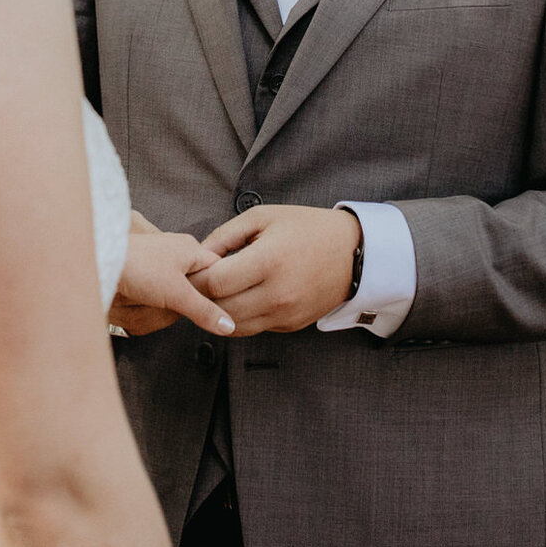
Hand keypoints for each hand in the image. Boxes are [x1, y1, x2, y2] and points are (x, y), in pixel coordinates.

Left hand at [111, 228, 234, 336]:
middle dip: (190, 298)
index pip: (220, 270)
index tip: (220, 309)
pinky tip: (147, 298)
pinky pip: (159, 288)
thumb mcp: (176, 293)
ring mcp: (160, 258)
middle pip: (199, 282)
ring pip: (178, 288)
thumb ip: (204, 310)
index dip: (222, 290)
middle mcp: (178, 250)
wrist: (98, 259)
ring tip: (157, 299)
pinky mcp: (145, 268)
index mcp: (191, 248)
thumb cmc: (135, 266)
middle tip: (179, 305)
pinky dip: (155, 297)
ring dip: (170, 300)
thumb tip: (228, 325)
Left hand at [192, 205, 360, 335]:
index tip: (193, 268)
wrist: (352, 252)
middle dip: (201, 297)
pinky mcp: (290, 326)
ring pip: (233, 326)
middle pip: (219, 309)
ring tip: (214, 292)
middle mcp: (277, 294)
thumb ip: (225, 236)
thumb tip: (198, 256)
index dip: (197, 277)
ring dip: (216, 312)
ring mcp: (285, 314)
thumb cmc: (306, 228)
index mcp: (269, 261)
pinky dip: (238, 317)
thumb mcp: (263, 218)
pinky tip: (237, 298)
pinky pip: (252, 328)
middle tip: (195, 282)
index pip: (216, 283)